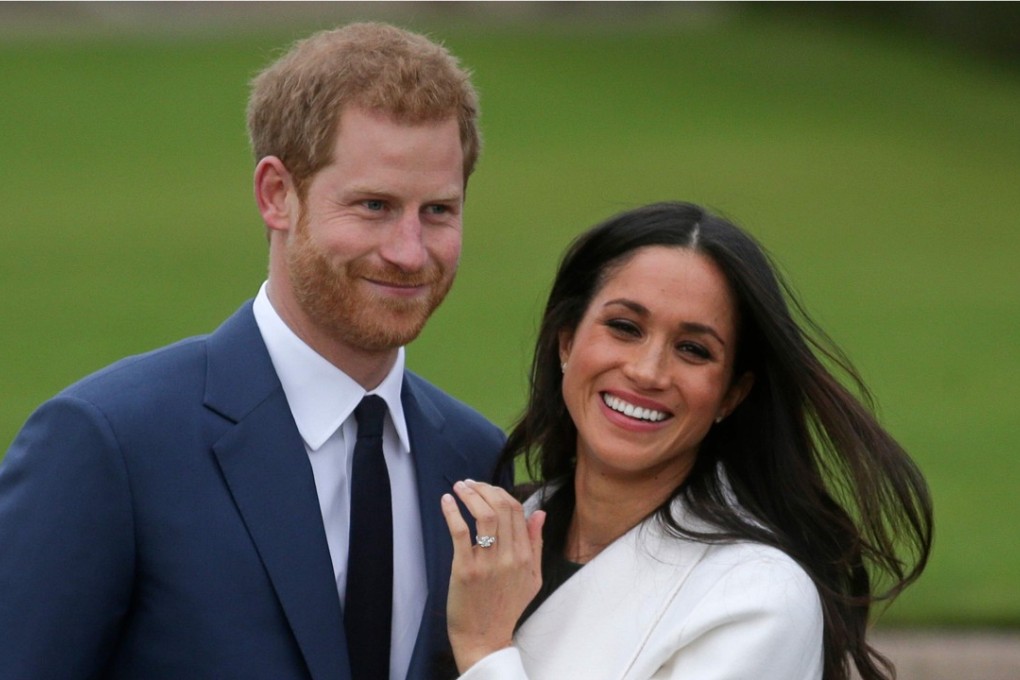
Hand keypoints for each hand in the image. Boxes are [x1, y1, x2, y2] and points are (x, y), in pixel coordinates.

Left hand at [441, 480, 545, 672]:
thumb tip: (539, 513)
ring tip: (459, 486)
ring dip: (470, 495)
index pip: (517, 511)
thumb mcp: (532, 577)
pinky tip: (446, 501)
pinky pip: (460, 532)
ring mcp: (488, 563)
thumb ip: (536, 544)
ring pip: (483, 515)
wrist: (485, 637)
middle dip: (484, 489)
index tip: (486, 488)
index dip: (500, 493)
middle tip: (469, 483)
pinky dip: (452, 512)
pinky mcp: (466, 569)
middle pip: (501, 508)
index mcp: (525, 556)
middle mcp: (510, 557)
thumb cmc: (507, 607)